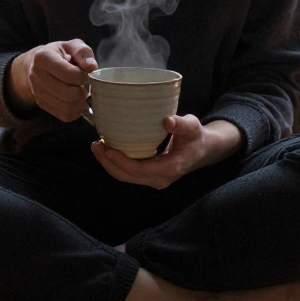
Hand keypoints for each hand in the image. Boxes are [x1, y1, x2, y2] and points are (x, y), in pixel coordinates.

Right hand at [8, 39, 97, 122]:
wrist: (38, 63)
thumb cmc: (60, 53)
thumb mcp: (72, 45)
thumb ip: (83, 53)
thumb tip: (92, 67)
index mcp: (43, 57)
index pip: (69, 74)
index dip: (83, 77)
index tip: (87, 74)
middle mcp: (36, 75)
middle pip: (67, 93)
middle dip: (83, 93)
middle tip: (89, 88)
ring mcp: (37, 91)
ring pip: (65, 107)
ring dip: (81, 104)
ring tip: (85, 95)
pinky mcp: (41, 103)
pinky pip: (63, 115)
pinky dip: (76, 112)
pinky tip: (79, 102)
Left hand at [91, 116, 241, 189]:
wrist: (203, 150)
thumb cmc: (196, 137)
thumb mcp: (193, 127)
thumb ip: (182, 124)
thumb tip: (168, 121)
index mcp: (170, 168)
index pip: (141, 170)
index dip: (122, 162)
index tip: (108, 149)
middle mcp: (160, 178)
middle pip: (128, 176)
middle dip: (109, 163)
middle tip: (96, 145)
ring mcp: (154, 179)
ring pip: (126, 176)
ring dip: (110, 164)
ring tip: (97, 147)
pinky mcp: (150, 175)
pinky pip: (129, 173)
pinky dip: (116, 163)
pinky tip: (108, 150)